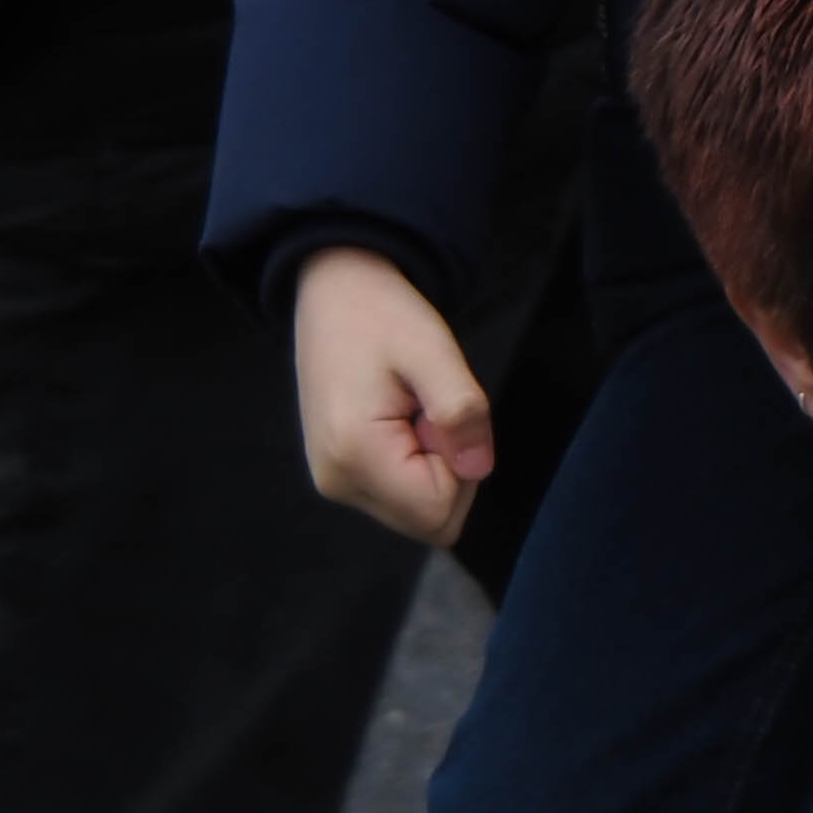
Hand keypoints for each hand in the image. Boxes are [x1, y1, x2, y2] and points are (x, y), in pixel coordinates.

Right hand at [293, 246, 494, 541]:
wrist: (334, 292)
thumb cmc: (383, 314)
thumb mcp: (433, 350)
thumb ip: (461, 411)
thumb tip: (479, 470)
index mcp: (355, 456)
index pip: (438, 512)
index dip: (462, 467)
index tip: (443, 414)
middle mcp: (337, 483)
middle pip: (427, 520)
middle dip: (449, 470)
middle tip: (429, 409)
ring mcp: (334, 482)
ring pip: (415, 510)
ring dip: (433, 465)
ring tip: (412, 409)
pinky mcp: (338, 473)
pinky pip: (398, 494)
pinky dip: (414, 463)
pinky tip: (401, 418)